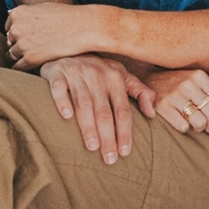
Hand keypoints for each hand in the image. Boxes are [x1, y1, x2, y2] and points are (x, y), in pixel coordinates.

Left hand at [5, 4, 101, 68]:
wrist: (83, 27)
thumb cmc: (67, 16)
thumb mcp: (42, 8)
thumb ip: (27, 14)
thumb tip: (14, 18)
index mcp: (17, 13)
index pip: (9, 27)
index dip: (20, 33)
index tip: (30, 37)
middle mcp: (16, 28)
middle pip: (10, 41)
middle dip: (19, 44)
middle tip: (34, 48)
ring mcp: (22, 44)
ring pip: (12, 55)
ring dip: (21, 56)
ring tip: (35, 57)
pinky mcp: (30, 58)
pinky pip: (17, 67)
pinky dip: (23, 68)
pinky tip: (33, 66)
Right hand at [39, 55, 154, 164]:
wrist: (69, 49)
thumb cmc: (99, 71)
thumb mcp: (122, 76)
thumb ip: (140, 92)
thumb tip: (151, 114)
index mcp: (115, 77)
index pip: (122, 110)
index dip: (124, 132)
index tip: (124, 153)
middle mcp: (97, 74)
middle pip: (104, 111)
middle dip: (108, 136)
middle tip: (109, 158)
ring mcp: (76, 72)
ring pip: (84, 103)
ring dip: (88, 126)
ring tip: (91, 147)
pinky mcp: (56, 72)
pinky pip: (59, 88)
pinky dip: (62, 101)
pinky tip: (66, 116)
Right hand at [147, 69, 208, 142]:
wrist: (147, 78)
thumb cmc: (177, 84)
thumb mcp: (195, 81)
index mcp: (200, 76)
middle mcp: (188, 83)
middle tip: (207, 127)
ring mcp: (174, 94)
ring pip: (200, 123)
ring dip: (198, 128)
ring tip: (193, 123)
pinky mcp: (162, 105)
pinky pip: (183, 127)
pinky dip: (184, 128)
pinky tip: (180, 121)